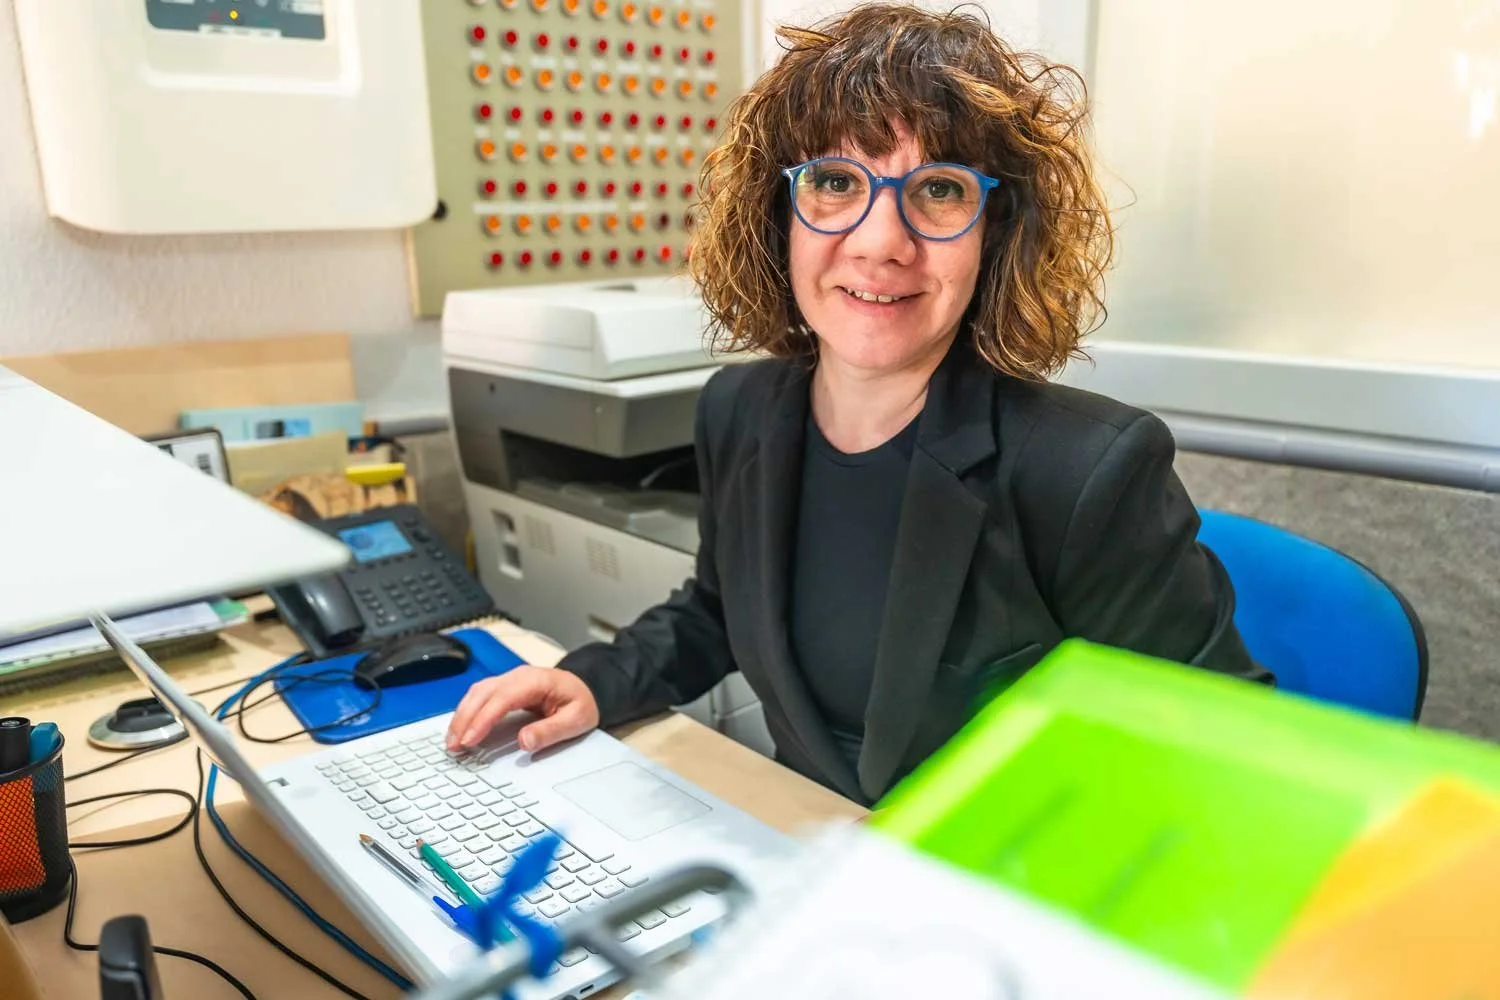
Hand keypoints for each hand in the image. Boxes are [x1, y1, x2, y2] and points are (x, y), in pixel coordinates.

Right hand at [446, 666, 600, 753]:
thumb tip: (524, 742)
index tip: (470, 739)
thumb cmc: (582, 702)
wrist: (587, 687)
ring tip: (452, 741)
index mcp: (536, 681)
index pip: (502, 698)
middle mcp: (518, 676)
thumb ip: (551, 731)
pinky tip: (461, 728)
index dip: (483, 719)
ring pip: (477, 693)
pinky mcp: (504, 687)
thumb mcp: (576, 720)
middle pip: (482, 693)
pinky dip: (467, 711)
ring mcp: (509, 679)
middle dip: (464, 719)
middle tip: (454, 746)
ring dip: (461, 716)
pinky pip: (480, 696)